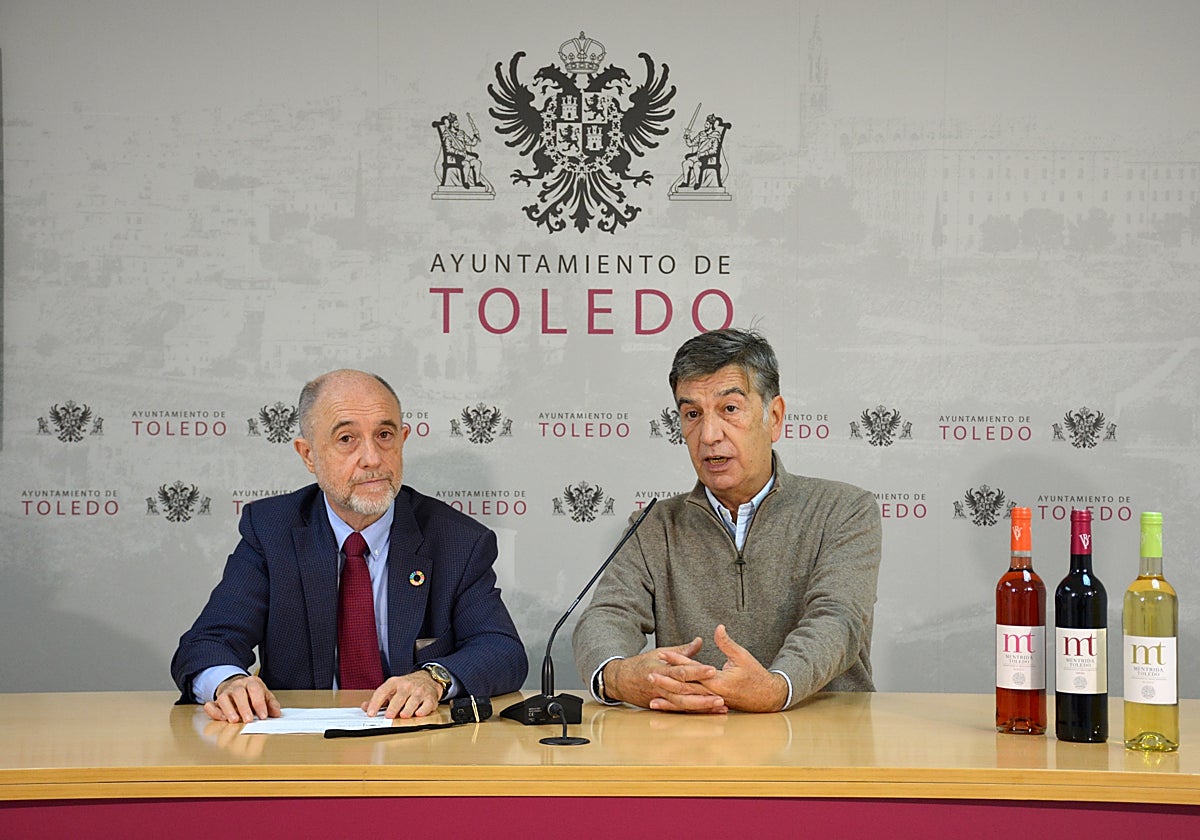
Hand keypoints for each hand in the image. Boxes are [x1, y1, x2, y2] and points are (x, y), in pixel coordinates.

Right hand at [203, 674, 280, 722]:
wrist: (237, 685)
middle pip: (239, 693)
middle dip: (244, 707)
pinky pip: (210, 705)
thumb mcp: (264, 695)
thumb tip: (277, 713)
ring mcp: (225, 693)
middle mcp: (237, 686)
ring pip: (223, 698)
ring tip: (235, 720)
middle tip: (249, 720)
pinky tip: (221, 719)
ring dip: (229, 710)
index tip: (263, 716)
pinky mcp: (215, 701)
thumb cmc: (252, 693)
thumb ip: (271, 703)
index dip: (259, 703)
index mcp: (252, 682)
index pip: (255, 689)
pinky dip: (214, 712)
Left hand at [363, 670, 442, 718]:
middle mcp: (407, 685)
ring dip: (409, 709)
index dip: (376, 702)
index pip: (383, 691)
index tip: (370, 713)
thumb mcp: (391, 689)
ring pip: (414, 700)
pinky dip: (423, 709)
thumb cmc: (407, 687)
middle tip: (388, 716)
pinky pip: (427, 704)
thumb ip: (378, 699)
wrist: (428, 678)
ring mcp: (419, 691)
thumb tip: (364, 707)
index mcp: (394, 683)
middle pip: (399, 696)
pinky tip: (419, 714)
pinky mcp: (430, 697)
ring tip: (404, 716)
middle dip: (394, 707)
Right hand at [605, 638, 724, 713]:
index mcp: (661, 670)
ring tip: (719, 707)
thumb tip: (699, 641)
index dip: (697, 671)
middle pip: (684, 691)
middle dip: (703, 695)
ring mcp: (661, 698)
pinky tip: (709, 714)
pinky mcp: (662, 707)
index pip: (681, 671)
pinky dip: (695, 713)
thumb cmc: (641, 665)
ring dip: (701, 707)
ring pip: (683, 705)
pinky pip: (680, 711)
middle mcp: (661, 686)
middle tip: (721, 696)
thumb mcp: (660, 653)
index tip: (712, 670)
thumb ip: (682, 650)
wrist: (620, 680)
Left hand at [660, 625, 787, 712]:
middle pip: (685, 687)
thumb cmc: (756, 675)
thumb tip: (717, 628)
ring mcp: (712, 701)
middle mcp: (713, 693)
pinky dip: (679, 707)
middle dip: (666, 681)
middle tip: (648, 675)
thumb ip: (727, 643)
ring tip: (651, 697)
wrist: (768, 698)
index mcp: (719, 681)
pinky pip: (692, 707)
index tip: (663, 655)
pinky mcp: (711, 705)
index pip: (693, 670)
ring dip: (669, 698)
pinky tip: (667, 707)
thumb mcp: (742, 656)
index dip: (677, 661)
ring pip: (686, 700)